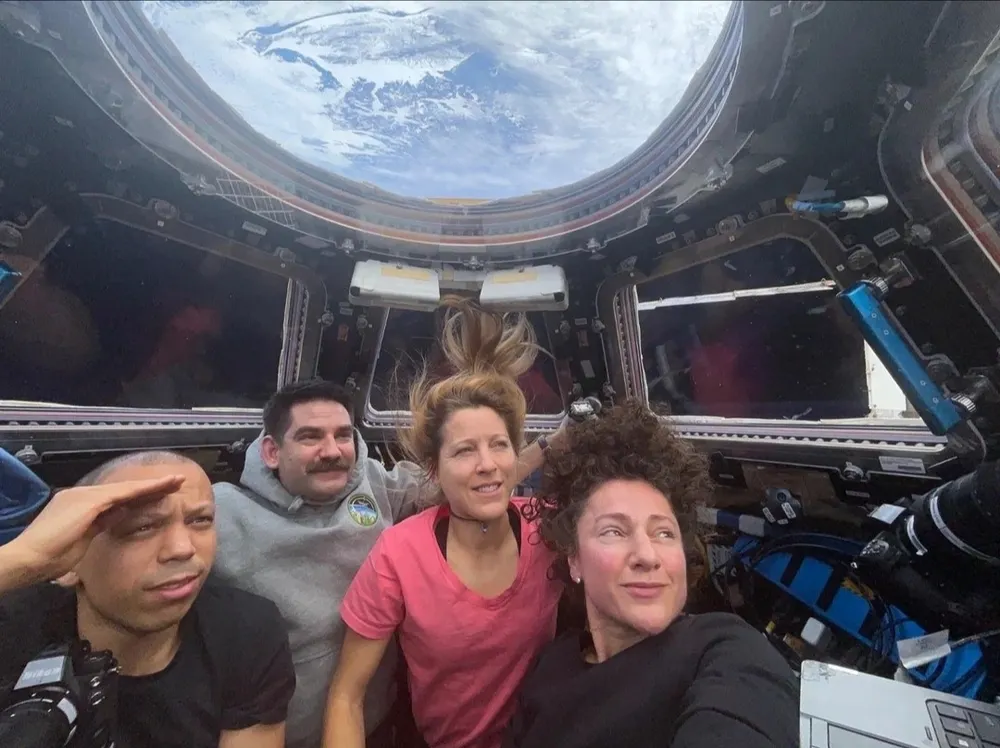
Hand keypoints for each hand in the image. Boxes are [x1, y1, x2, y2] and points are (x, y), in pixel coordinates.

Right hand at [1, 475, 183, 586]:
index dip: (140, 496)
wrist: (30, 558)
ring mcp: (85, 496)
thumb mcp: (82, 541)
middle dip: (151, 486)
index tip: (160, 495)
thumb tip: (119, 517)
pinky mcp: (90, 501)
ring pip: (127, 488)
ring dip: (153, 485)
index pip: (117, 498)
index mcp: (79, 505)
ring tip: (176, 481)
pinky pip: (124, 493)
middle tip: (176, 481)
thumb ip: (100, 526)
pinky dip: (144, 490)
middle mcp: (82, 495)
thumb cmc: (50, 557)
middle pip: (125, 489)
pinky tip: (161, 488)